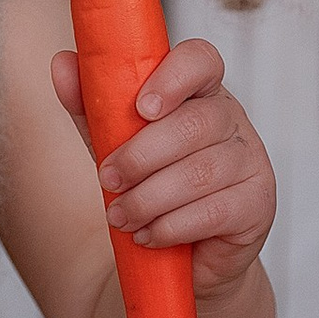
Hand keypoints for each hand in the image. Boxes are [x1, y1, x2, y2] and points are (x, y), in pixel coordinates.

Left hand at [49, 37, 275, 301]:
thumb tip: (61, 63)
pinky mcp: (257, 205)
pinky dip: (170, 226)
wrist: (181, 257)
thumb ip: (92, 105)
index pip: (201, 60)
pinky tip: (148, 235)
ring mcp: (251, 161)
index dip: (173, 78)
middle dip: (140, 156)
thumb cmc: (150, 186)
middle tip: (106, 180)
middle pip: (194, 124)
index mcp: (199, 92)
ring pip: (199, 172)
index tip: (140, 108)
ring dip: (148, 198)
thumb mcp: (115, 143)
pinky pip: (213, 211)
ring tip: (119, 216)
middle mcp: (232, 120)